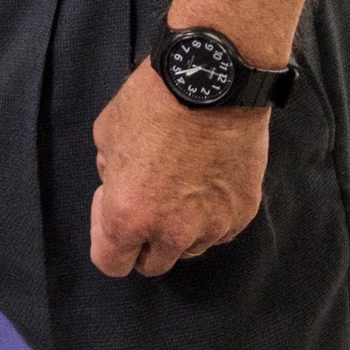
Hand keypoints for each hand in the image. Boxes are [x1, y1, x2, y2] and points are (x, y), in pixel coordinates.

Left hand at [89, 61, 268, 275]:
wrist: (211, 85)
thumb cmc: (151, 105)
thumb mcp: (107, 137)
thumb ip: (112, 176)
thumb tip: (120, 189)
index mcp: (129, 216)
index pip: (111, 264)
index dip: (106, 239)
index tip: (111, 209)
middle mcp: (173, 232)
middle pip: (153, 265)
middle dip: (142, 242)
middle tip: (143, 201)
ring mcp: (212, 226)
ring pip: (189, 249)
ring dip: (177, 230)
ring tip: (177, 186)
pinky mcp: (243, 214)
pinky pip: (218, 230)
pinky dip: (208, 216)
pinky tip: (203, 181)